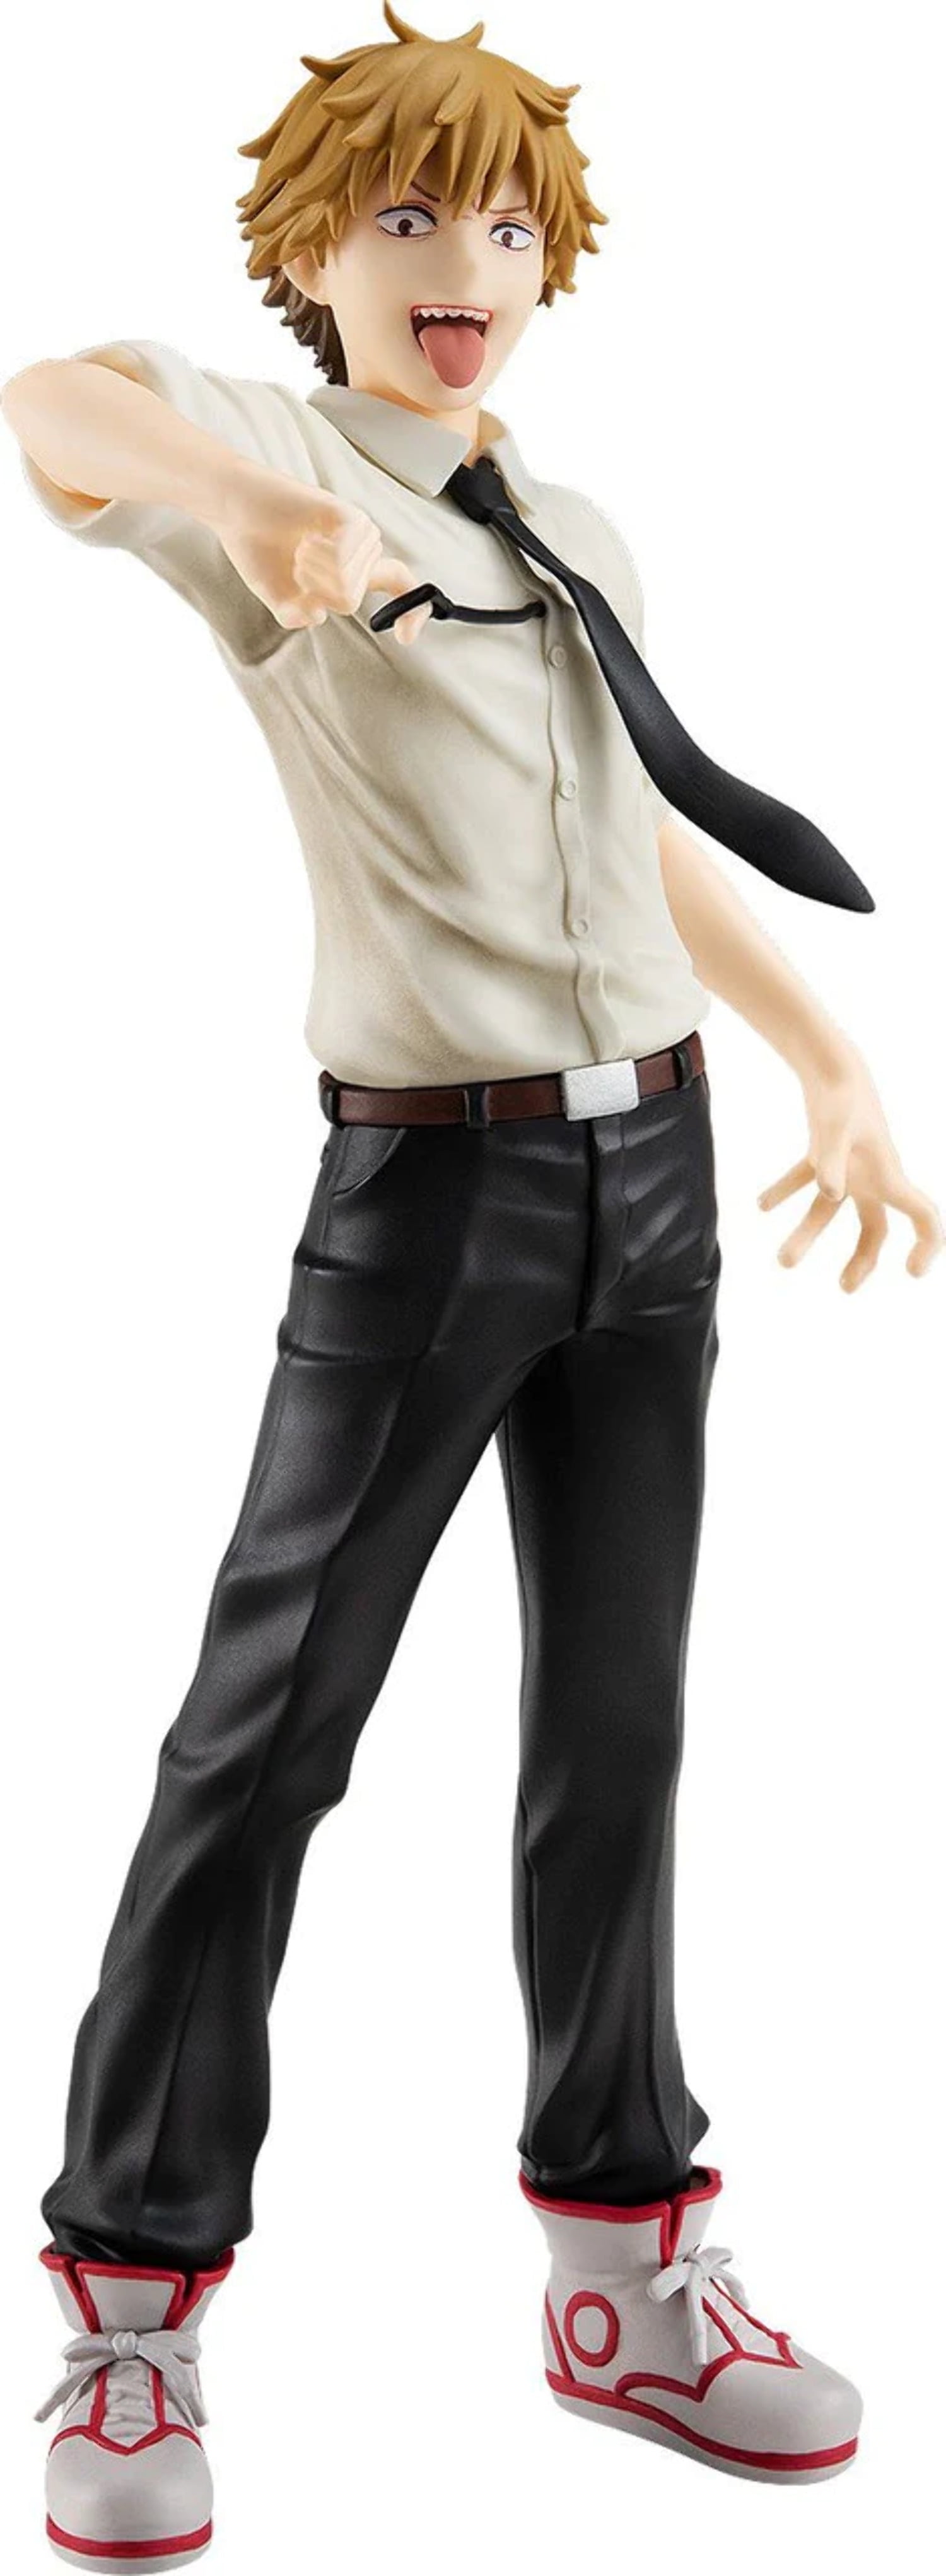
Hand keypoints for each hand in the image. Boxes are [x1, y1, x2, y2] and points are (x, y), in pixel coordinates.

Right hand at [215, 465, 432, 644]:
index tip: (405, 638)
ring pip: (346, 585)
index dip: (411, 612)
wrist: (236, 509)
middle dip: (313, 591)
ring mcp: (360, 532)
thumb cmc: (258, 550)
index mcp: (354, 569)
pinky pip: (342, 560)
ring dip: (310, 572)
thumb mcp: (279, 597)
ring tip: (298, 546)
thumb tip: (319, 614)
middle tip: (295, 562)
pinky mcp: (350, 517)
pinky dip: (315, 558)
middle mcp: (363, 550)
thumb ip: (297, 614)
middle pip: (349, 600)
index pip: (399, 586)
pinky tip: (304, 537)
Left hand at [758, 1047, 943, 1290]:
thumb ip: (831, 1162)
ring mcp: (847, 1166)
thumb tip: (830, 1194)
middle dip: (863, 1259)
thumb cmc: (840, 1093)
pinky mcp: (823, 1152)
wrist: (829, 1060)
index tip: (913, 1272)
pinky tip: (761, 1205)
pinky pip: (805, 1179)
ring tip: (783, 1262)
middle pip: (875, 1228)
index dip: (927, 1245)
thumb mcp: (834, 1128)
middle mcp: (872, 1176)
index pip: (923, 1216)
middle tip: (845, 1288)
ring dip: (807, 1234)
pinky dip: (785, 1191)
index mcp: (887, 1175)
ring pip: (831, 1211)